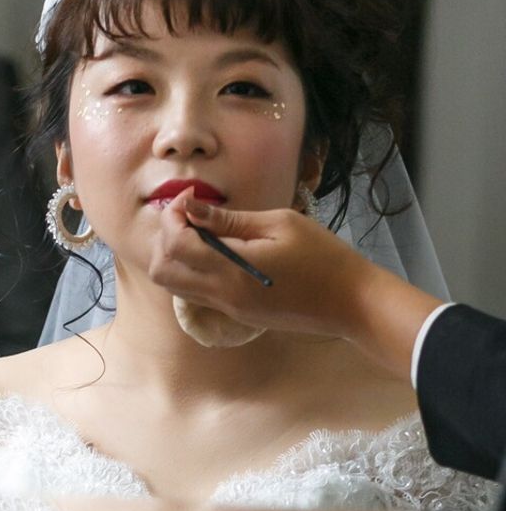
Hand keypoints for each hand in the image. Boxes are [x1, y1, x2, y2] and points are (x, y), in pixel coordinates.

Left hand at [147, 193, 362, 337]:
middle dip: (165, 238)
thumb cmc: (323, 257)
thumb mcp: (280, 224)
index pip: (175, 245)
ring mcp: (227, 308)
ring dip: (176, 255)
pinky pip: (196, 292)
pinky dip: (193, 269)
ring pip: (175, 286)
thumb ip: (231, 220)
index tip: (191, 196)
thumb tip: (193, 208)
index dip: (173, 215)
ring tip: (203, 229)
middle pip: (162, 272)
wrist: (349, 303)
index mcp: (231, 270)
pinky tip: (217, 249)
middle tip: (190, 215)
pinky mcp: (236, 314)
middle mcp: (222, 295)